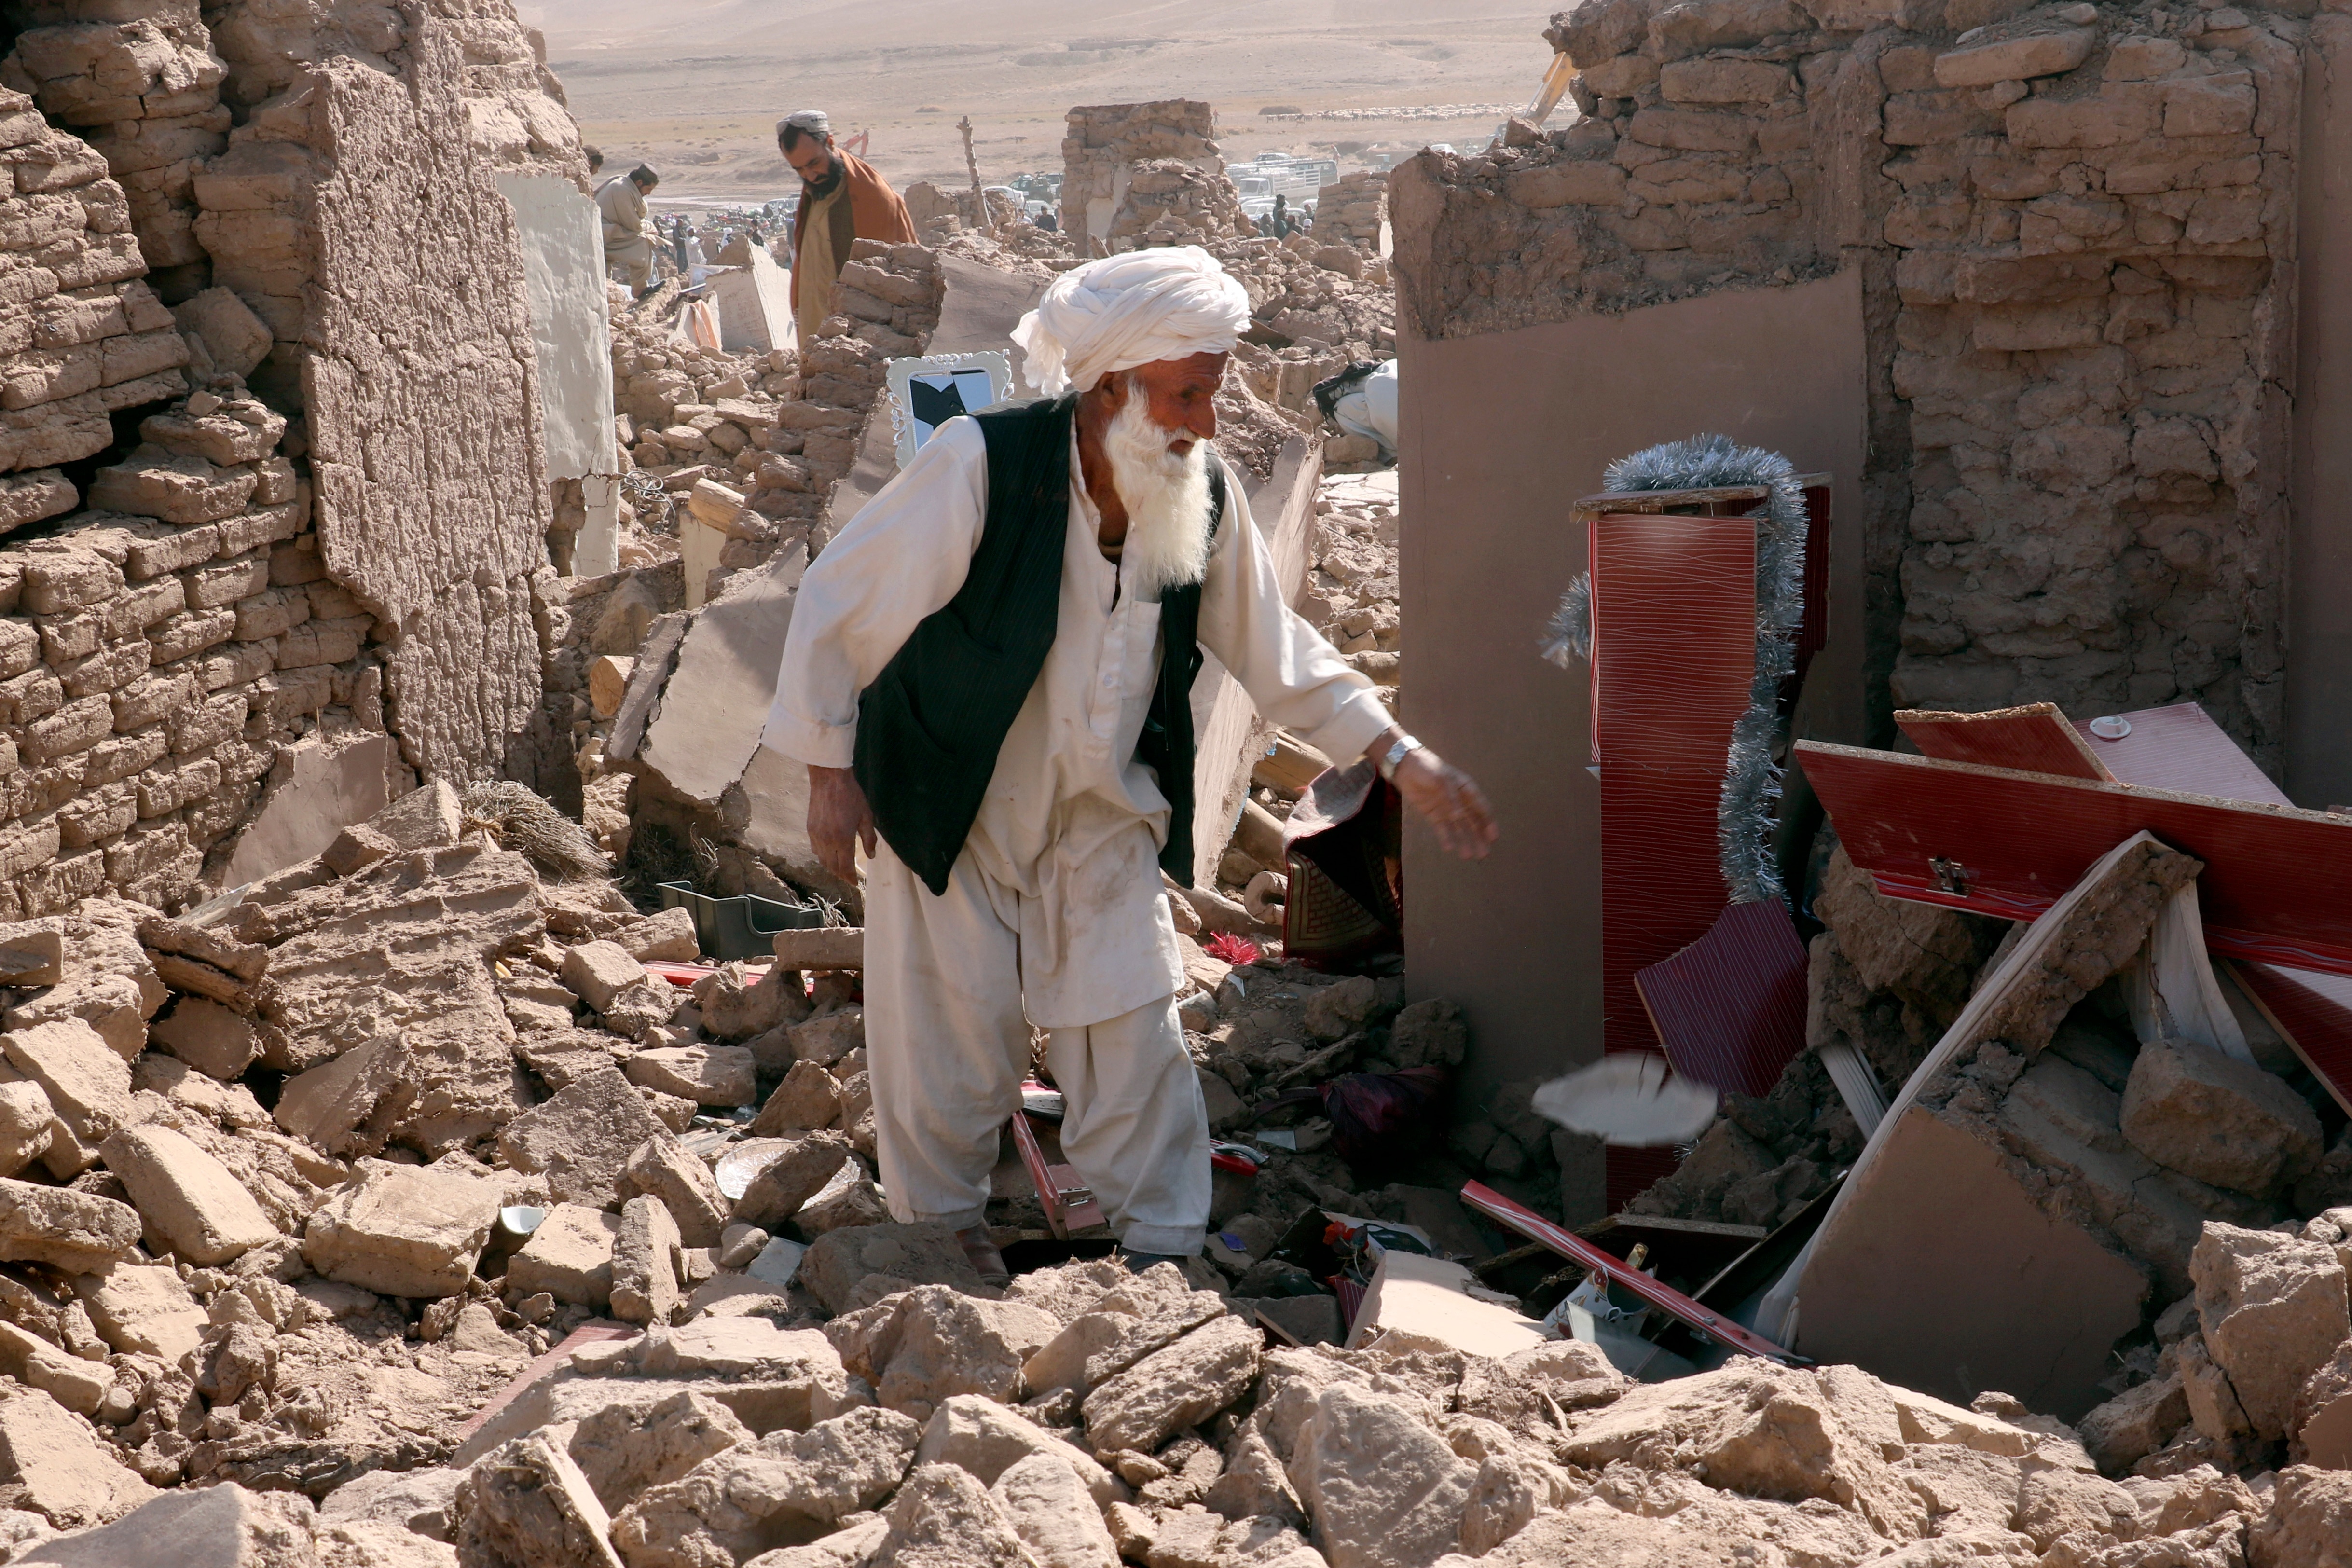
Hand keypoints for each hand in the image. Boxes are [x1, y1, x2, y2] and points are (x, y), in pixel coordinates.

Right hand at [808, 765, 875, 883]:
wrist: (829, 779)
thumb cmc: (851, 796)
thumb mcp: (866, 817)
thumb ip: (869, 838)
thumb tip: (871, 856)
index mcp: (843, 839)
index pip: (845, 867)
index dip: (850, 878)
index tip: (855, 883)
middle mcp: (827, 841)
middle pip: (832, 867)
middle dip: (841, 875)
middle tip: (849, 877)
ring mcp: (816, 836)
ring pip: (822, 860)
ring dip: (832, 867)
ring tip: (840, 867)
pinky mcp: (810, 830)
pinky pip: (815, 850)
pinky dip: (823, 856)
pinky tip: (830, 854)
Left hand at [1377, 730, 1496, 859]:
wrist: (1406, 767)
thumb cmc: (1427, 768)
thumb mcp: (1441, 779)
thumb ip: (1450, 797)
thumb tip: (1459, 816)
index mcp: (1467, 789)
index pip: (1481, 808)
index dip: (1488, 822)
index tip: (1493, 837)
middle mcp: (1460, 802)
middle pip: (1473, 822)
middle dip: (1479, 837)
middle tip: (1484, 854)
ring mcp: (1447, 810)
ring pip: (1459, 828)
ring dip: (1464, 841)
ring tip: (1468, 856)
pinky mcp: (1434, 815)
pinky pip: (1442, 829)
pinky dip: (1446, 838)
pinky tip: (1449, 848)